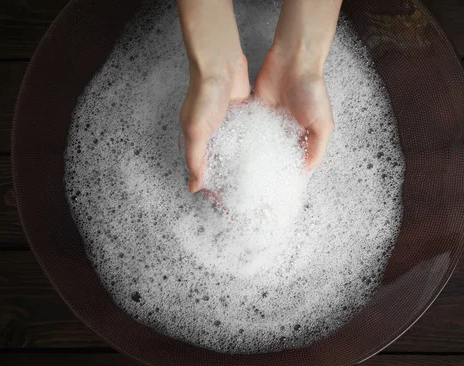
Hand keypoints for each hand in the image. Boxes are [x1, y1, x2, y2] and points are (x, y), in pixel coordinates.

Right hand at [177, 0, 249, 191]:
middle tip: (249, 196)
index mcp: (198, 141)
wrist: (220, 65)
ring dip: (249, 163)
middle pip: (224, 163)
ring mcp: (231, 126)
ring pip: (240, 151)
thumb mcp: (195, 130)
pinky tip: (269, 157)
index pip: (205, 170)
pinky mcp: (246, 116)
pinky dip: (258, 145)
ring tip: (262, 181)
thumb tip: (195, 186)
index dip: (214, 185)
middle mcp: (214, 136)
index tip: (225, 201)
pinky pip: (252, 135)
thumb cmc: (203, 95)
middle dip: (234, 178)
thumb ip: (195, 158)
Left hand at [255, 0, 341, 170]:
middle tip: (256, 185)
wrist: (293, 62)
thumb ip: (317, 149)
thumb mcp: (322, 125)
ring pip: (258, 144)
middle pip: (274, 154)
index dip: (287, 172)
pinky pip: (247, 129)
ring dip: (252, 156)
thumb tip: (307, 171)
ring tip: (241, 173)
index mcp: (303, 136)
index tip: (278, 187)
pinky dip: (242, 139)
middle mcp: (285, 131)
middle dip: (267, 167)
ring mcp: (269, 122)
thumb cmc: (312, 91)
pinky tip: (234, 153)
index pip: (294, 160)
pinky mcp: (255, 112)